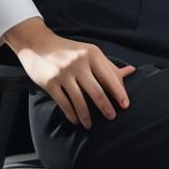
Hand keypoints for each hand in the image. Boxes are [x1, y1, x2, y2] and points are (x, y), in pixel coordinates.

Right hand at [5, 18, 134, 130]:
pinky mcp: (50, 82)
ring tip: (90, 124)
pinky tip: (76, 119)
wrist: (38, 44)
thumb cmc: (68, 50)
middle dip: (105, 107)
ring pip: (79, 100)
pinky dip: (71, 114)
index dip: (119, 93)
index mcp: (92, 54)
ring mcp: (63, 73)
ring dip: (86, 116)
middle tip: (112, 117)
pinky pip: (64, 103)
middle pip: (96, 91)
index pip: (110, 77)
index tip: (125, 105)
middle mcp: (79, 63)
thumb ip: (108, 65)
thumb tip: (131, 71)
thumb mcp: (89, 52)